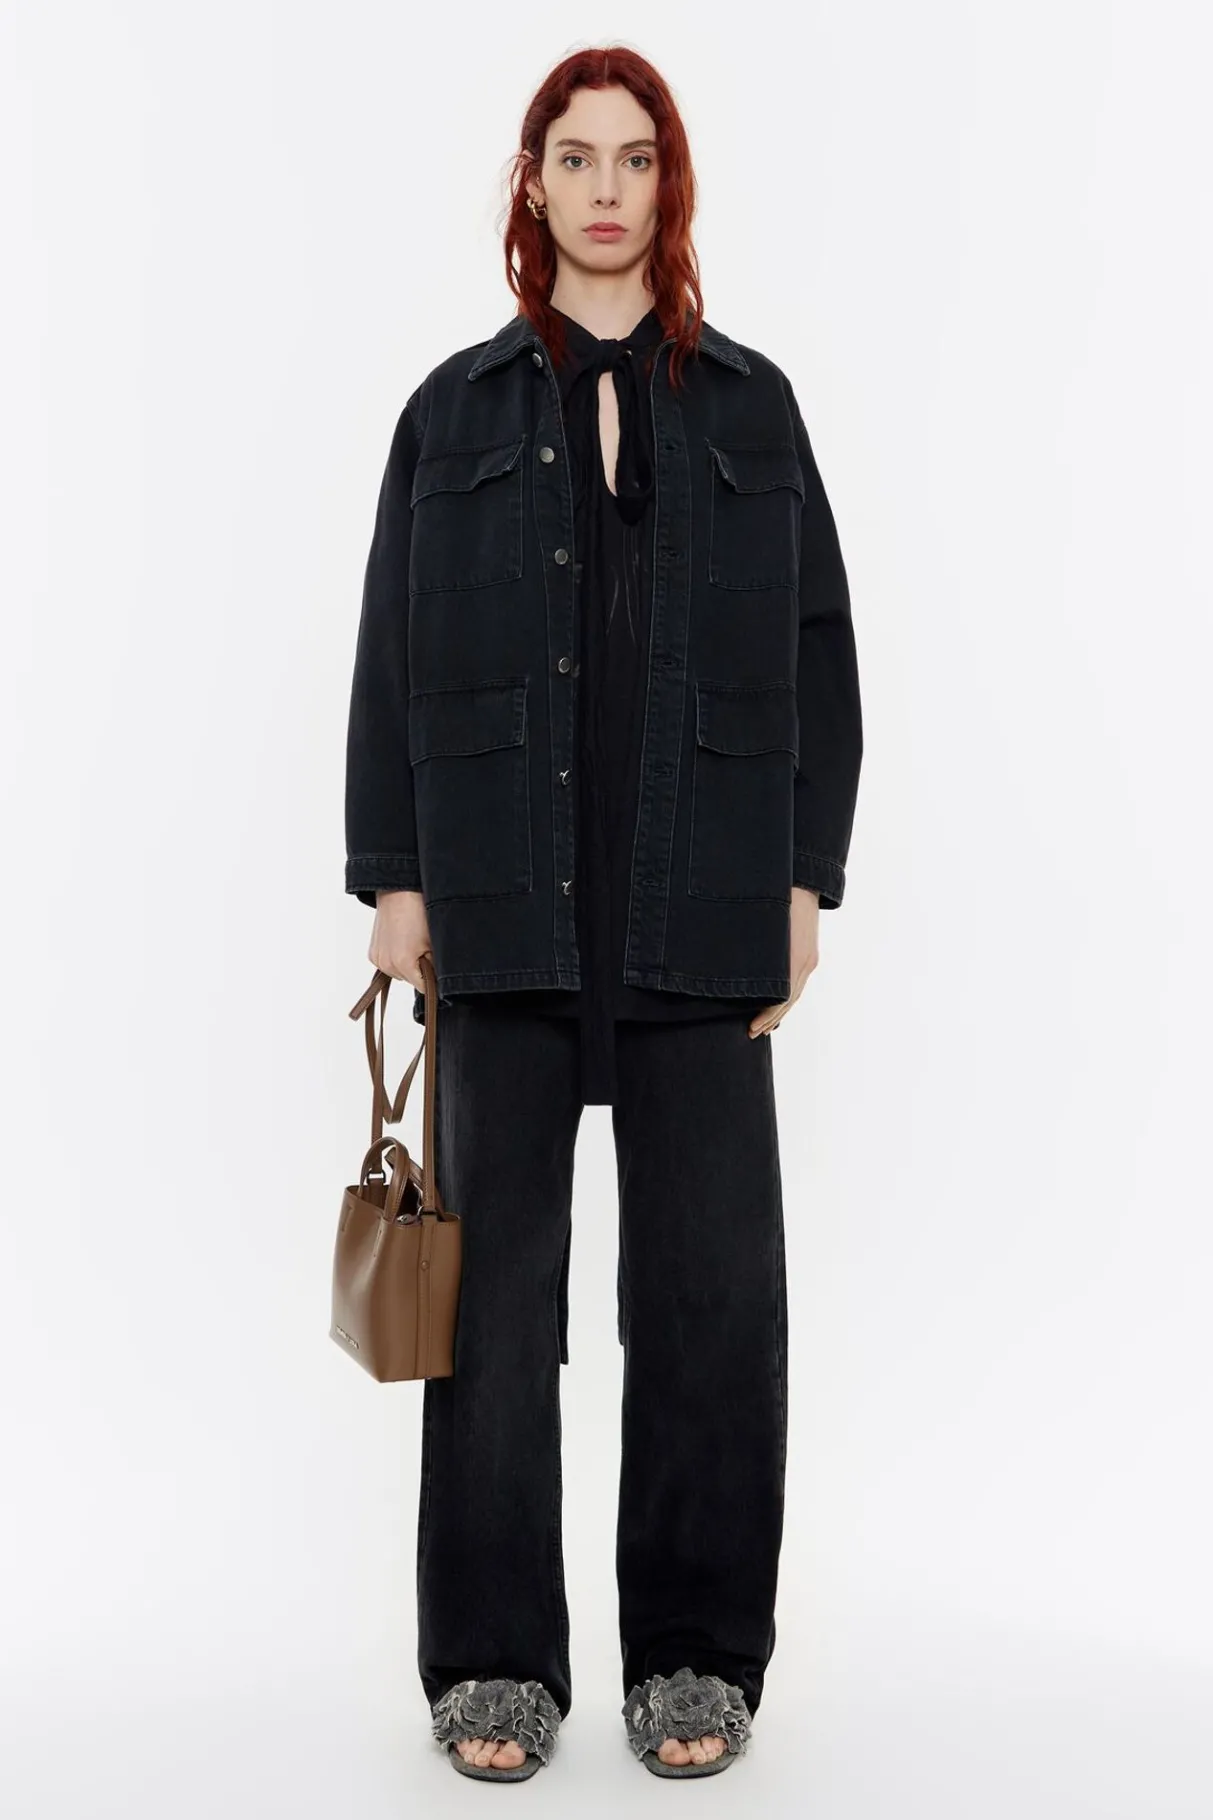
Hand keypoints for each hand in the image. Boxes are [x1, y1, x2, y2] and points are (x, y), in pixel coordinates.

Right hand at [368, 888, 431, 989]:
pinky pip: (389, 964)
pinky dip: (396, 958)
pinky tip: (402, 942)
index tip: (438, 969)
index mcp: (403, 963)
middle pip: (410, 980)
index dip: (434, 980)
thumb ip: (437, 966)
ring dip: (408, 965)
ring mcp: (377, 959)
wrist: (399, 891)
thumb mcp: (434, 941)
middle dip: (420, 970)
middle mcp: (387, 964)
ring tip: (413, 942)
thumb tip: (440, 981)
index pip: (424, 988)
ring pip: (400, 973)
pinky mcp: (372, 954)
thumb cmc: (419, 911)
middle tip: (426, 948)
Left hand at [748, 886, 819, 1036]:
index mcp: (793, 958)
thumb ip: (748, 947)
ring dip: (780, 1012)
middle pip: (788, 1001)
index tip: (750, 1027)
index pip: (781, 999)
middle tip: (752, 1033)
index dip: (766, 1016)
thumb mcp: (759, 925)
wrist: (803, 879)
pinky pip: (798, 983)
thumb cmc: (777, 896)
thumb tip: (728, 968)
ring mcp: (809, 958)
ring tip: (765, 1026)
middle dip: (770, 1019)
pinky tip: (778, 1004)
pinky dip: (788, 998)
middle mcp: (804, 962)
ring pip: (795, 994)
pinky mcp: (809, 953)